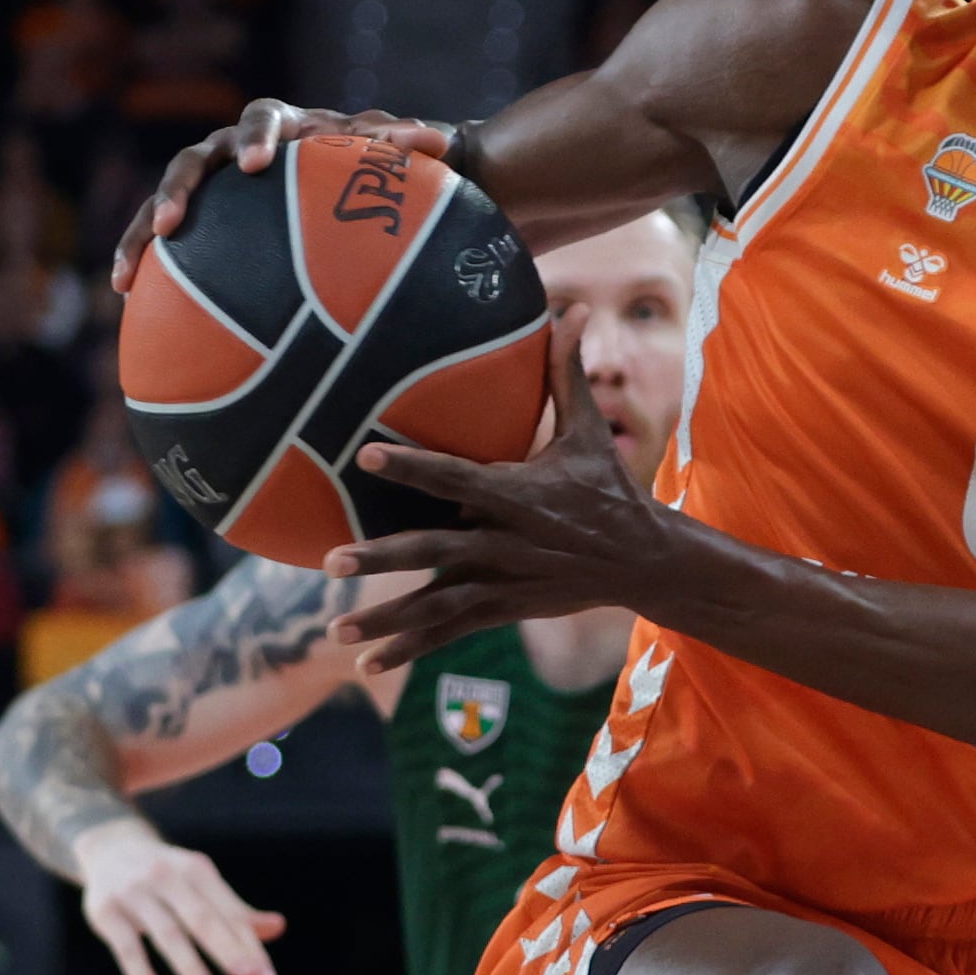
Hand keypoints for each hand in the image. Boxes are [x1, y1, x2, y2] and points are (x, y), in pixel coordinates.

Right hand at [75, 821, 284, 974]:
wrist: (109, 849)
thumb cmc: (168, 877)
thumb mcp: (200, 884)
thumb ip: (234, 911)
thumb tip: (279, 927)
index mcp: (196, 871)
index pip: (228, 913)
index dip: (249, 945)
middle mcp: (166, 877)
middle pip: (201, 919)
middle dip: (226, 949)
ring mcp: (133, 893)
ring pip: (167, 935)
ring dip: (191, 968)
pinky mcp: (105, 912)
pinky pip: (126, 948)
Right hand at [113, 100, 455, 289]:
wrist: (357, 183)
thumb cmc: (377, 166)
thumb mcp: (393, 157)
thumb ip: (403, 148)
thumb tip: (436, 140)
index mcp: (282, 127)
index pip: (264, 121)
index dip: (259, 138)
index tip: (258, 165)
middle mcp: (235, 150)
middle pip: (195, 160)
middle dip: (180, 189)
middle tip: (175, 222)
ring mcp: (213, 185)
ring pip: (166, 200)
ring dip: (144, 231)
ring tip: (127, 274)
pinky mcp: (200, 219)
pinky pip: (164, 240)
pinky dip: (144, 261)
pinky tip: (126, 296)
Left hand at [331, 333, 704, 670]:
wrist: (645, 561)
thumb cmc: (611, 490)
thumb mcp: (589, 434)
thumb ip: (565, 375)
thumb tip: (567, 311)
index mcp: (516, 495)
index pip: (454, 477)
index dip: (410, 467)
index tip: (364, 455)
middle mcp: (502, 542)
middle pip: (433, 550)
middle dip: (382, 556)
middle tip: (331, 559)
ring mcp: (502, 581)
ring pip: (435, 603)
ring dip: (386, 618)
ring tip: (336, 631)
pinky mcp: (505, 609)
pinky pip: (450, 630)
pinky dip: (410, 647)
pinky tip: (368, 663)